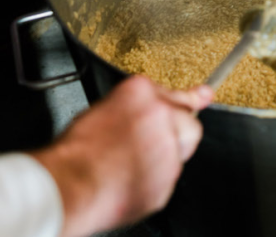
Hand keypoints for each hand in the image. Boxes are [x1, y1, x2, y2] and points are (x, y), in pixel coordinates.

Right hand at [33, 76, 212, 236]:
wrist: (71, 184)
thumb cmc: (76, 151)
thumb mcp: (101, 111)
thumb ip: (134, 106)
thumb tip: (145, 110)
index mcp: (140, 92)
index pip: (175, 93)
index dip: (190, 98)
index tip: (204, 95)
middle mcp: (161, 115)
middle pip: (189, 123)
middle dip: (178, 133)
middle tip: (156, 145)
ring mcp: (168, 147)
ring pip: (179, 154)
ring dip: (162, 159)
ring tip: (129, 166)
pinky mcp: (169, 178)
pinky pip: (168, 178)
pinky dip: (154, 181)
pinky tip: (129, 181)